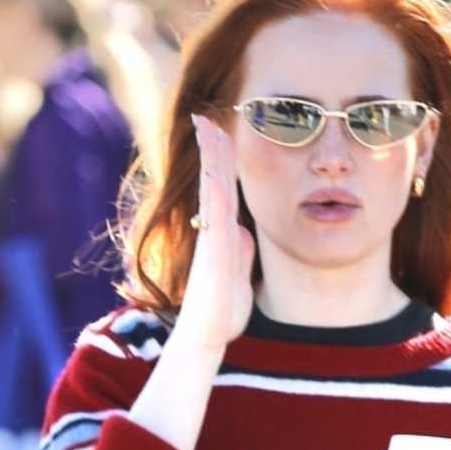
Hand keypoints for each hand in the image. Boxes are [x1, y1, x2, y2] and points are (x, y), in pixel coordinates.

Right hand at [174, 113, 255, 355]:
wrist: (209, 333)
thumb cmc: (222, 310)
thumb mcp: (238, 273)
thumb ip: (241, 250)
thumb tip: (244, 233)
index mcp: (223, 234)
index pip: (224, 189)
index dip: (223, 162)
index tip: (222, 135)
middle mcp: (214, 229)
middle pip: (215, 178)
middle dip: (212, 147)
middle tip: (207, 116)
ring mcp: (212, 233)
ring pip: (212, 183)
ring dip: (210, 152)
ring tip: (206, 122)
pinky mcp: (213, 241)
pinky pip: (214, 201)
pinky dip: (213, 174)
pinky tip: (213, 155)